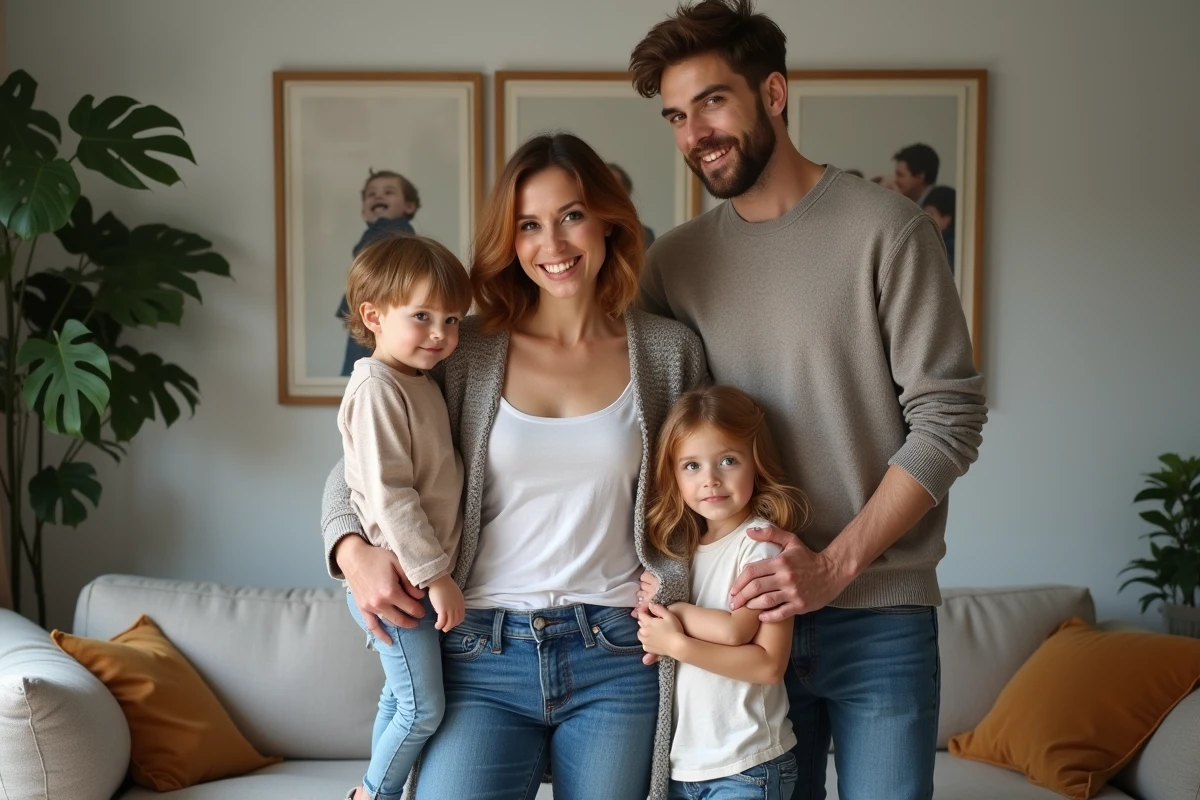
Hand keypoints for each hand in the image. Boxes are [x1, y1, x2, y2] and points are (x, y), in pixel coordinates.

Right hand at [336, 535, 424, 643]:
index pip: (411, 607)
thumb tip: (420, 596)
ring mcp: (370, 608)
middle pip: (401, 618)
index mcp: (391, 591)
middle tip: (420, 618)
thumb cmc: (377, 557)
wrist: (353, 557)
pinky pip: (372, 626)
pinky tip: (389, 641)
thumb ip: (410, 581)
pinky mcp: (362, 608)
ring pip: (389, 622)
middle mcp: (380, 603)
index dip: (420, 610)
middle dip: (413, 620)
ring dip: (401, 625)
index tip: (424, 609)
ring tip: (410, 625)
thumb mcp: (397, 563)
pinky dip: (381, 635)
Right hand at [427, 575, 464, 631]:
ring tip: (440, 628)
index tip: (451, 623)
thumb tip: (451, 607)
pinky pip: (442, 621)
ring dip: (445, 627)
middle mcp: (457, 607)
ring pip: (450, 623)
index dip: (456, 622)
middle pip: (456, 621)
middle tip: (445, 627)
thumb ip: (454, 601)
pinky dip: (440, 625)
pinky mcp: (442, 609)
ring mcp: (450, 609)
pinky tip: (436, 625)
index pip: (461, 616)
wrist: (438, 580)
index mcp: (461, 602)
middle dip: (451, 626)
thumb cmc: (444, 584)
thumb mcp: (454, 593)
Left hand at [636, 602, 685, 657]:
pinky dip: (645, 640)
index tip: (648, 610)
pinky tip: (651, 639)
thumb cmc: (675, 629)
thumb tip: (651, 604)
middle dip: (644, 620)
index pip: (640, 614)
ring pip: (640, 634)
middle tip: (652, 620)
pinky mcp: (648, 649)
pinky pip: (643, 643)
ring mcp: (645, 641)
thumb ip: (659, 609)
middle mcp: (644, 632)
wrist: (678, 646)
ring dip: (643, 630)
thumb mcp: (669, 615)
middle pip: (640, 624)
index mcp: (648, 623)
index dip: (644, 611)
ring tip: (650, 629)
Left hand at [728, 525, 850, 622]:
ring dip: (751, 606)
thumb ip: (770, 533)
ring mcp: (794, 592)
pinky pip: (781, 613)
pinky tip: (760, 616)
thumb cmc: (808, 556)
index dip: (738, 581)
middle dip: (741, 596)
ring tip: (744, 608)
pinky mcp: (801, 605)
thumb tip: (748, 532)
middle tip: (733, 602)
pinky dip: (768, 616)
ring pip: (766, 601)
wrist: (833, 571)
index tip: (732, 589)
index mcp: (780, 562)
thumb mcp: (791, 540)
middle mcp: (786, 577)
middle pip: (756, 587)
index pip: (752, 571)